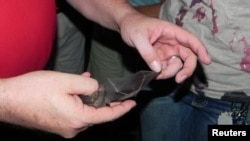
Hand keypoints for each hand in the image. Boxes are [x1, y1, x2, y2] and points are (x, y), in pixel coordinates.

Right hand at [0, 71, 135, 137]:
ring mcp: (64, 128)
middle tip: (103, 86)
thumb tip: (97, 89)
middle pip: (95, 113)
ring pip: (84, 111)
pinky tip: (73, 89)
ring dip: (87, 98)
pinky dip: (77, 101)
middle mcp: (73, 128)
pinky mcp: (56, 125)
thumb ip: (88, 84)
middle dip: (101, 99)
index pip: (107, 116)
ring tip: (85, 81)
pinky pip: (73, 113)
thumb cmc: (34, 90)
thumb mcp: (66, 81)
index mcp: (78, 119)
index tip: (132, 103)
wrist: (7, 100)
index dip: (122, 109)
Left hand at [119, 13, 210, 82]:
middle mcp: (172, 43)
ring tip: (157, 75)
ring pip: (177, 65)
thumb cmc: (133, 26)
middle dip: (186, 69)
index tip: (207, 61)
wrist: (125, 27)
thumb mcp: (138, 38)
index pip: (190, 40)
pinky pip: (167, 69)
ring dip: (170, 73)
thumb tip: (158, 69)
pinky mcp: (161, 59)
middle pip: (188, 56)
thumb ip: (148, 53)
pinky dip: (163, 74)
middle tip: (179, 80)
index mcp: (171, 32)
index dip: (200, 50)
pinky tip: (154, 74)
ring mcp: (167, 51)